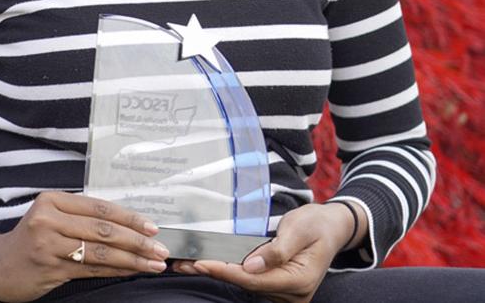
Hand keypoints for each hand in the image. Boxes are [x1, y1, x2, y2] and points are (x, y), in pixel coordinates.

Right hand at [0, 192, 168, 302]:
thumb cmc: (30, 238)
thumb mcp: (50, 216)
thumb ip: (80, 215)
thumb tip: (126, 222)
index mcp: (52, 200)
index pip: (99, 207)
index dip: (128, 217)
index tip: (152, 226)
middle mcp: (49, 220)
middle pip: (102, 229)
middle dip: (136, 240)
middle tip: (161, 248)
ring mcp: (49, 246)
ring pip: (100, 252)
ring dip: (132, 259)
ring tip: (154, 263)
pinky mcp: (50, 270)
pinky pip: (90, 271)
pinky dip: (115, 271)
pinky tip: (132, 272)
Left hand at [172, 202, 364, 302]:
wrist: (334, 226)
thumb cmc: (317, 223)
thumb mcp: (298, 229)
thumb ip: (277, 249)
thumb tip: (251, 265)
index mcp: (298, 280)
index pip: (253, 279)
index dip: (224, 271)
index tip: (200, 263)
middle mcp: (291, 293)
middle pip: (245, 285)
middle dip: (213, 273)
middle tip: (182, 264)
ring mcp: (286, 293)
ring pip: (245, 285)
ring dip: (217, 273)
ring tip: (188, 263)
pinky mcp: (278, 286)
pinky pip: (250, 281)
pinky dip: (229, 271)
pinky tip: (209, 264)